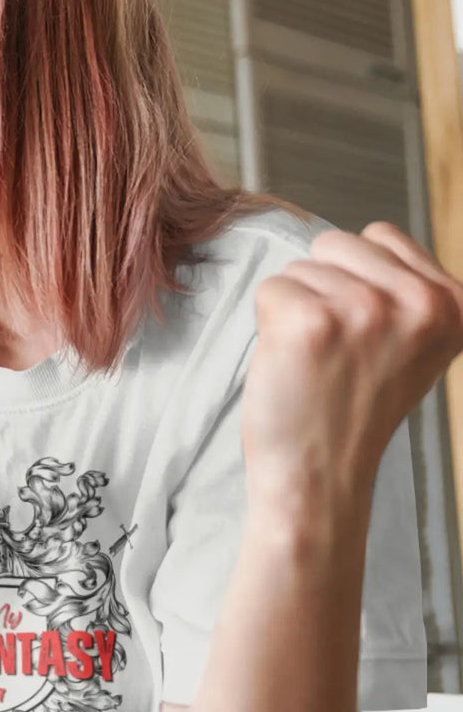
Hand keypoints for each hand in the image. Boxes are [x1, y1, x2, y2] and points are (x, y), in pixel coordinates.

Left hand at [241, 222, 462, 508]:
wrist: (321, 477)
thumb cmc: (354, 407)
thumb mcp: (415, 343)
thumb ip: (406, 288)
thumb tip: (369, 238)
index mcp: (458, 303)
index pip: (381, 235)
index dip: (355, 280)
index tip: (366, 337)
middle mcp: (422, 302)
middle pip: (335, 243)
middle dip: (323, 289)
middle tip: (337, 352)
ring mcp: (368, 310)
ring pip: (300, 267)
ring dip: (297, 309)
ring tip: (319, 360)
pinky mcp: (311, 322)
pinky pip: (270, 289)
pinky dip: (268, 325)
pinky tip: (294, 364)